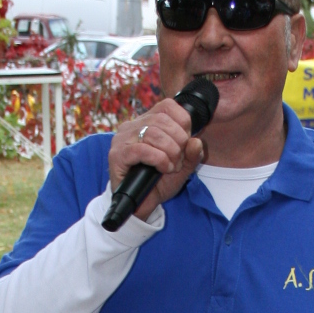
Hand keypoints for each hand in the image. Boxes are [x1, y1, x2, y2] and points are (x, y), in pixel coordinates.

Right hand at [107, 97, 205, 220]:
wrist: (141, 206)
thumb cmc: (158, 183)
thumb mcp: (182, 167)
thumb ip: (192, 154)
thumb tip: (196, 141)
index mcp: (146, 122)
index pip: (167, 105)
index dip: (183, 122)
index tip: (185, 143)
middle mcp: (132, 126)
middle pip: (162, 120)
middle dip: (178, 141)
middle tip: (178, 160)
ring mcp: (122, 139)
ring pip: (153, 133)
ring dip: (170, 152)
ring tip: (171, 166)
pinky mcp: (117, 155)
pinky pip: (142, 149)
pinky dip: (158, 159)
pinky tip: (163, 168)